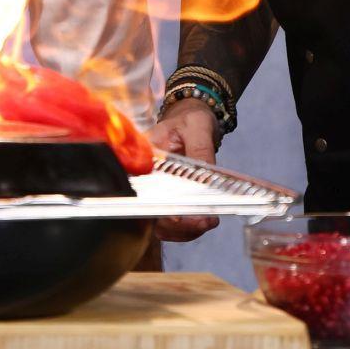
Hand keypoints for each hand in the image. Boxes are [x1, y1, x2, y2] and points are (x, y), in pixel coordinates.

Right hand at [150, 99, 220, 241]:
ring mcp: (154, 189)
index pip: (140, 186)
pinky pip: (172, 223)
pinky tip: (206, 221)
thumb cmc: (190, 118)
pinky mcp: (167, 198)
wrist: (193, 119)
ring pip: (160, 223)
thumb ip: (200, 150)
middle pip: (149, 210)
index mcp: (144, 155)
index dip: (153, 206)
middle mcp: (145, 176)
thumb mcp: (197, 127)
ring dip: (183, 230)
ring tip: (209, 221)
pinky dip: (188, 229)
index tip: (176, 217)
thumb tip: (206, 178)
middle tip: (204, 220)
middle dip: (176, 224)